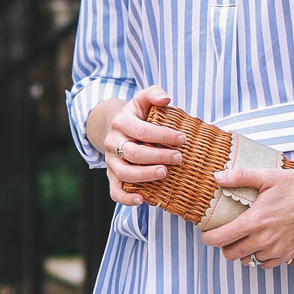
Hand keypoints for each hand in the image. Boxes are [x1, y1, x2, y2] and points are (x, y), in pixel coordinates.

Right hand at [89, 87, 184, 206]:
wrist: (118, 128)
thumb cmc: (138, 115)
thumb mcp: (143, 100)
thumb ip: (154, 94)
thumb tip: (166, 98)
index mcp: (121, 122)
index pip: (142, 131)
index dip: (163, 135)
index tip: (182, 139)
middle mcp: (113, 142)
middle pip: (133, 153)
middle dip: (158, 156)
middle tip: (179, 158)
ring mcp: (111, 161)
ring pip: (124, 173)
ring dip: (145, 175)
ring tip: (165, 174)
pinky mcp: (112, 176)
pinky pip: (115, 191)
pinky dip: (126, 198)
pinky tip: (142, 199)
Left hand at [201, 160, 293, 267]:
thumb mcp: (268, 176)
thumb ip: (240, 177)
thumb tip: (217, 177)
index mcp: (255, 221)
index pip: (221, 239)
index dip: (208, 238)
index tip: (206, 233)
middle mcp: (264, 239)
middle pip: (231, 254)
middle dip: (224, 246)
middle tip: (226, 235)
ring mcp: (278, 249)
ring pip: (248, 261)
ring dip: (242, 252)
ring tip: (245, 239)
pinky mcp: (289, 254)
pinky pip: (266, 264)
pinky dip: (260, 257)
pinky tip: (262, 244)